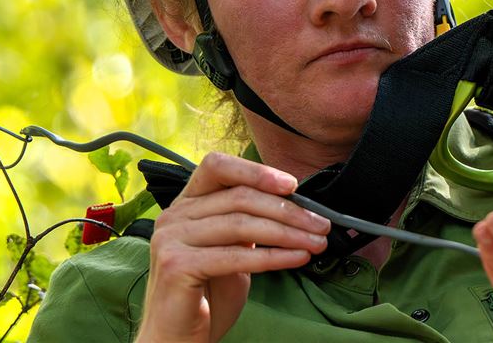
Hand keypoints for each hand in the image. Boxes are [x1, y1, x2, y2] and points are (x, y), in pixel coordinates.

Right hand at [135, 152, 330, 342]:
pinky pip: (235, 255)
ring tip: (316, 243)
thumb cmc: (207, 294)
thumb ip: (250, 222)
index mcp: (186, 203)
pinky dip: (273, 256)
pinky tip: (297, 258)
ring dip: (287, 233)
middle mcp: (174, 215)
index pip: (218, 166)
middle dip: (288, 210)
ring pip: (241, 224)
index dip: (257, 171)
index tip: (293, 184)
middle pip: (239, 197)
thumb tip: (297, 206)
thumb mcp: (232, 248)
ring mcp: (171, 239)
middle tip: (321, 224)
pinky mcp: (176, 265)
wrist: (177, 337)